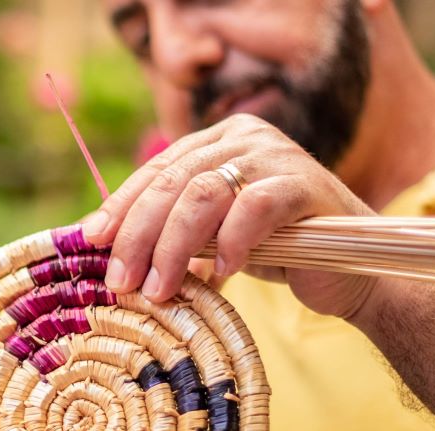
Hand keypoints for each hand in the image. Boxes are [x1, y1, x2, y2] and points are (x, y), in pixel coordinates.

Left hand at [83, 114, 378, 318]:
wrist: (344, 273)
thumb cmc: (269, 252)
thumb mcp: (208, 237)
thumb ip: (166, 230)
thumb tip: (98, 244)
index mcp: (215, 141)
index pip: (156, 170)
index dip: (121, 206)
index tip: (91, 241)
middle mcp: (244, 138)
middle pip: (174, 182)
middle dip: (138, 235)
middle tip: (119, 280)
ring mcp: (278, 155)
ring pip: (205, 194)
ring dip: (173, 247)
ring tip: (157, 289)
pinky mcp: (306, 184)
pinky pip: (255, 207)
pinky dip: (232, 241)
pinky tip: (222, 274)